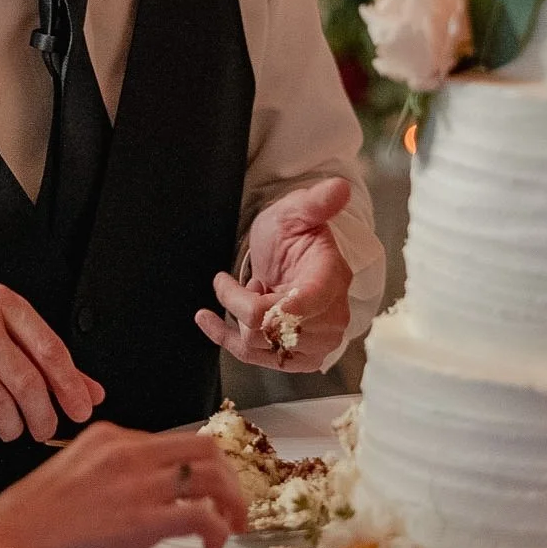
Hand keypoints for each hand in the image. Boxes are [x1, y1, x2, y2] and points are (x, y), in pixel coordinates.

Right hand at [0, 285, 103, 444]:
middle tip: (44, 429)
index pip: (49, 348)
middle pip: (26, 382)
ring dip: (11, 428)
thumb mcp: (4, 338)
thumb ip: (48, 363)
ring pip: (0, 405)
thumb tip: (91, 393)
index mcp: (2, 304)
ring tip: (9, 428)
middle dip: (42, 415)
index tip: (81, 410)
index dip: (70, 385)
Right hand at [0, 425, 248, 547]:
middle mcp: (127, 450)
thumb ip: (103, 476)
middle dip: (227, 475)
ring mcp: (138, 483)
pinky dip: (218, 531)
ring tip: (231, 526)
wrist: (6, 547)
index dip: (195, 465)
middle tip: (231, 504)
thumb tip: (129, 498)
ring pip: (213, 476)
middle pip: (204, 446)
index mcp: (106, 437)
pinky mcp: (145, 519)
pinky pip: (203, 516)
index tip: (202, 486)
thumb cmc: (25, 525)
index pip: (170, 439)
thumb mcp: (66, 475)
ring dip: (233, 502)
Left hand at [195, 178, 353, 371]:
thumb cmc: (294, 234)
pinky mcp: (301, 358)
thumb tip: (338, 188)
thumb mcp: (297, 211)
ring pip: (257, 345)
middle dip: (240, 303)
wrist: (294, 259)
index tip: (224, 280)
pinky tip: (207, 320)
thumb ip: (316, 202)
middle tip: (244, 280)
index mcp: (331, 281)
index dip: (252, 303)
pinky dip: (226, 339)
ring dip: (239, 318)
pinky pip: (256, 359)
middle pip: (267, 327)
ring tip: (247, 292)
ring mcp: (317, 342)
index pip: (294, 309)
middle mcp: (330, 317)